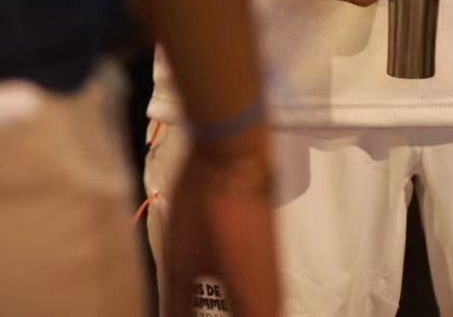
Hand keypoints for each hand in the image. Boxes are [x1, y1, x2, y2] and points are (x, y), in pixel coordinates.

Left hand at [166, 131, 280, 316]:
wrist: (234, 152)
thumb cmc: (207, 207)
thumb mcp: (180, 263)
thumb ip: (177, 306)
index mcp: (256, 305)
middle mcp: (274, 296)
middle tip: (197, 315)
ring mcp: (275, 275)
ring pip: (266, 315)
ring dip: (243, 315)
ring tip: (209, 313)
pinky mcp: (270, 257)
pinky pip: (265, 301)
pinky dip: (249, 311)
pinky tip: (224, 307)